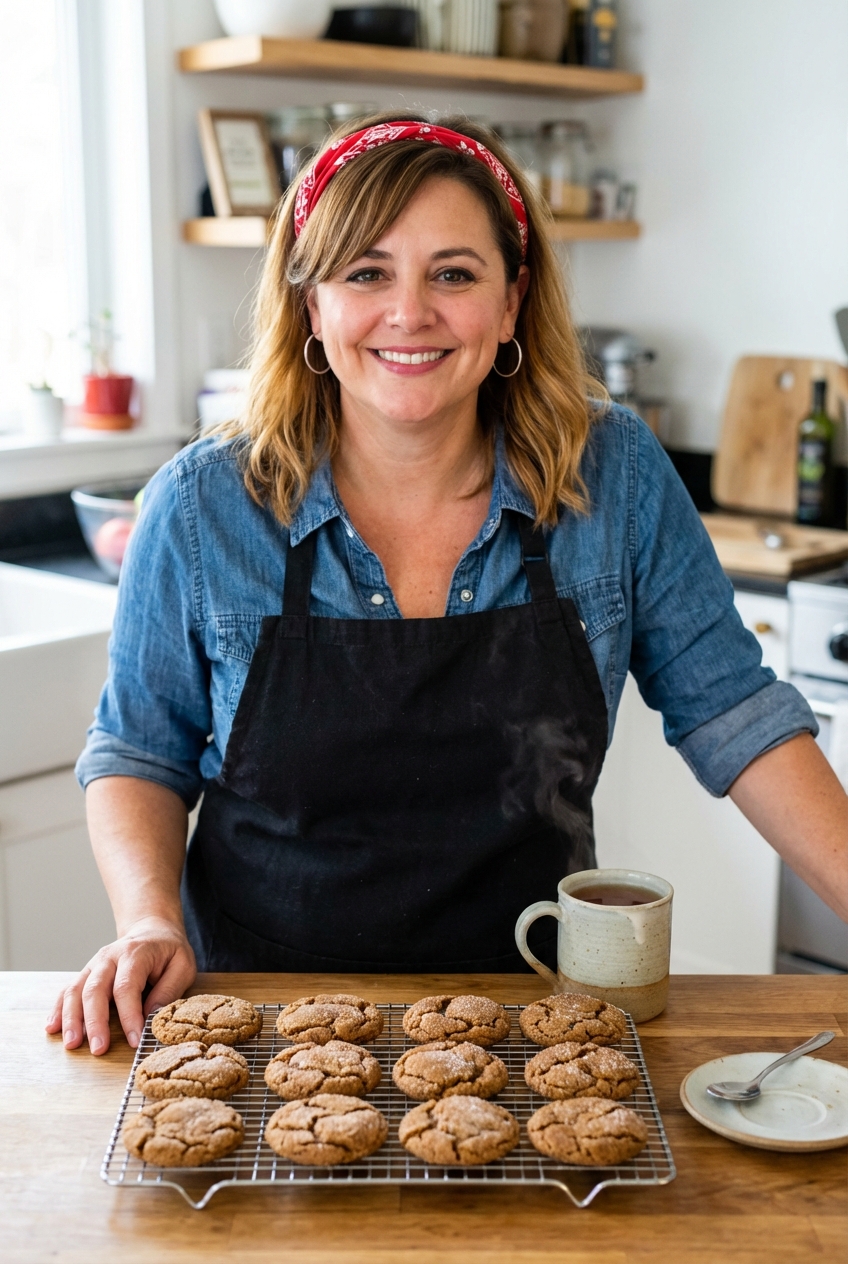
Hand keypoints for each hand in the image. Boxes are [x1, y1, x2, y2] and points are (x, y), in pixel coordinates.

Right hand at [44, 917, 196, 1054]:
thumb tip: (150, 1017)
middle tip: (98, 1049)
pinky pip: (68, 990)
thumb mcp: (183, 965)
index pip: (126, 987)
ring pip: (76, 990)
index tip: (134, 1040)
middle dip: (95, 1022)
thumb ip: (169, 990)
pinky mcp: (86, 974)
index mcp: (135, 953)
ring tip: (72, 1044)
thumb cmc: (168, 951)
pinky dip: (59, 1009)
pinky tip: (53, 1028)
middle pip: (95, 989)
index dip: (128, 1016)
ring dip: (71, 1018)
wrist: (151, 930)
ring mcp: (94, 965)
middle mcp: (109, 957)